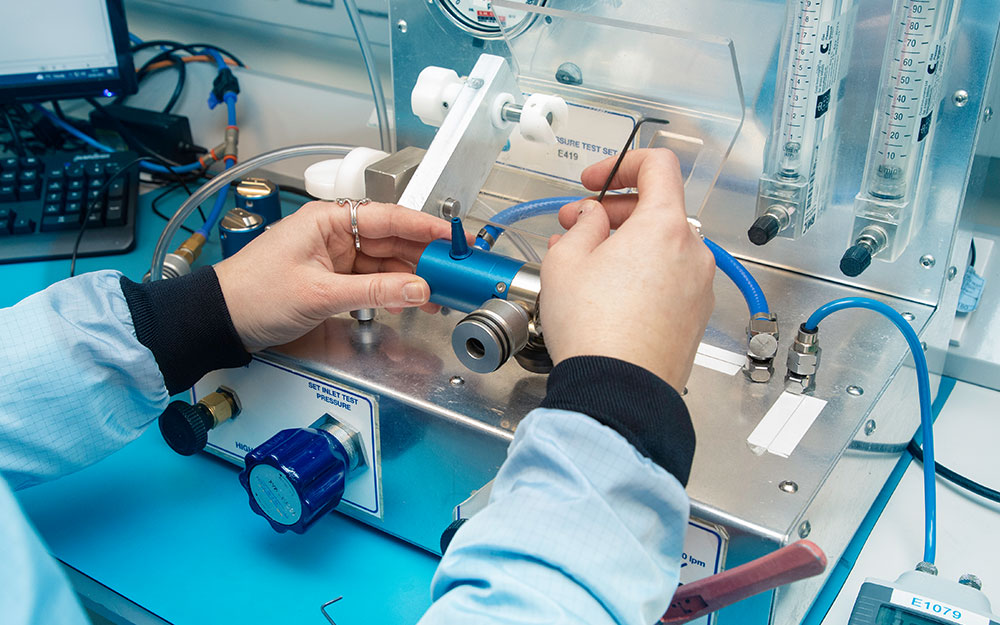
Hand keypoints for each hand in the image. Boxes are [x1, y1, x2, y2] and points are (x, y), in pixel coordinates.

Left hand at [215, 200, 450, 351]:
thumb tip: (418, 289)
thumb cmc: (255, 294)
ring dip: (412, 278)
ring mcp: (335, 257)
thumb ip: (375, 292)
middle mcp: (334, 233)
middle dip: (424, 257)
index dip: (425, 227)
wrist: (221, 320)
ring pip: (385, 263)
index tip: (454, 238)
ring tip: (440, 293)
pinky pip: (372, 281)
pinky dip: (393, 291)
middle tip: (455, 272)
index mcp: (327, 220)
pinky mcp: (333, 279)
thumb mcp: (320, 294)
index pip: (388, 217)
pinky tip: (413, 300)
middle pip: (391, 240)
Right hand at [540, 149, 714, 390]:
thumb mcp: (566, 262)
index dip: (621, 164)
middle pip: (659, 208)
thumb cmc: (595, 329)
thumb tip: (592, 218)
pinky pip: (669, 278)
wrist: (619, 390)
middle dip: (614, 210)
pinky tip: (608, 292)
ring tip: (586, 264)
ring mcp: (698, 286)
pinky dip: (642, 273)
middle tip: (577, 225)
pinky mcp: (694, 316)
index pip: (658, 166)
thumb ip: (582, 225)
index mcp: (664, 226)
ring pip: (663, 246)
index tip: (594, 181)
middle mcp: (692, 252)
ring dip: (626, 244)